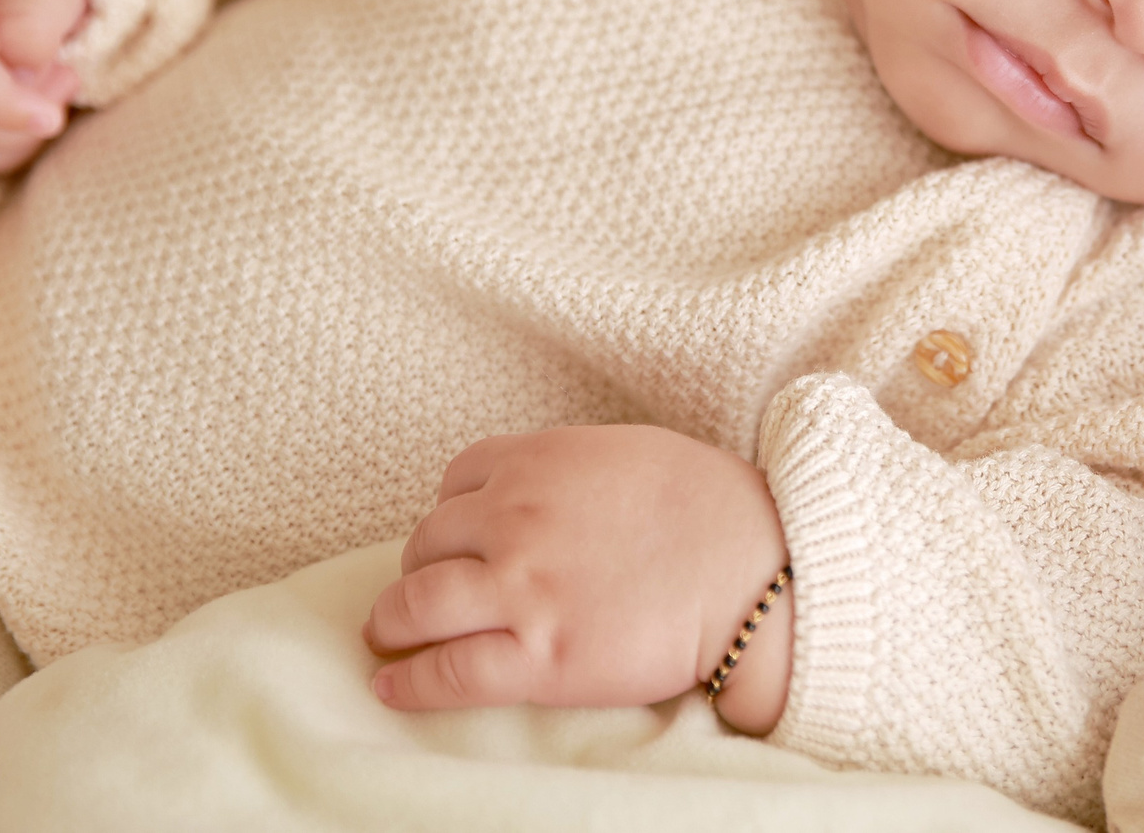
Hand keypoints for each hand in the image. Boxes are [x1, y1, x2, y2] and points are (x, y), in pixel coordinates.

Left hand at [365, 425, 794, 732]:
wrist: (754, 569)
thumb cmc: (708, 506)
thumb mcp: (625, 453)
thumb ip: (567, 469)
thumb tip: (539, 491)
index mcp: (538, 461)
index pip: (455, 481)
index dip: (451, 514)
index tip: (456, 540)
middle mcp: (515, 519)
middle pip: (426, 541)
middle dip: (422, 567)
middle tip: (425, 593)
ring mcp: (522, 589)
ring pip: (415, 605)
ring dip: (393, 623)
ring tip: (389, 639)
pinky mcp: (539, 657)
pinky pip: (446, 673)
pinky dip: (408, 684)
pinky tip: (391, 689)